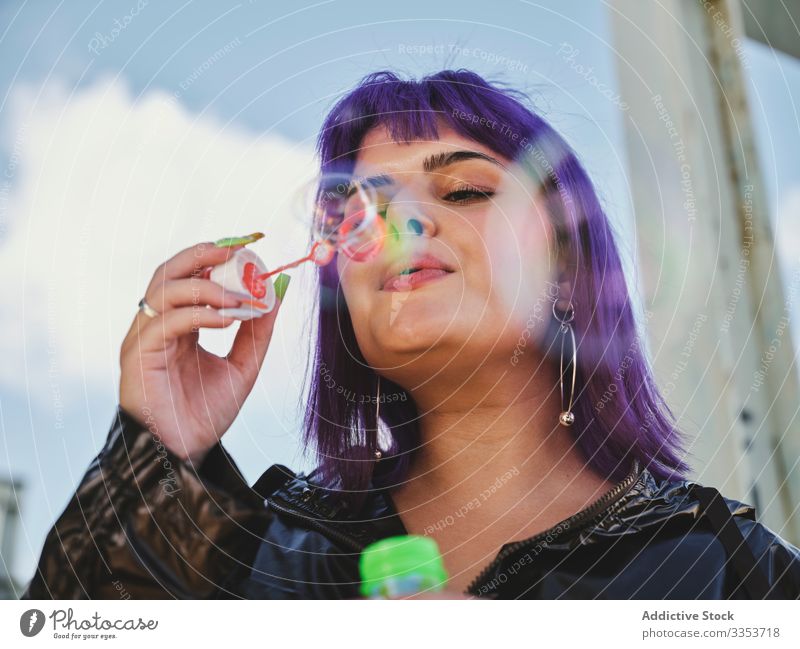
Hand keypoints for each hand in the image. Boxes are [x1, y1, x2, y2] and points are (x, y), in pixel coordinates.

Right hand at [119, 241, 285, 463]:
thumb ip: (257, 330)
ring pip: (163, 291)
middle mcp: (156, 326)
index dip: (214, 257)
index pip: (190, 277)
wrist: (186, 454)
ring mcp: (143, 339)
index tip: (247, 245)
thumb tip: (278, 290)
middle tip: (236, 252)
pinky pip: (167, 323)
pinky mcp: (138, 357)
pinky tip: (227, 319)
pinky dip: (199, 314)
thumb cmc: (206, 414)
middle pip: (169, 273)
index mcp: (179, 325)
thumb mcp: (243, 366)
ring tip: (240, 295)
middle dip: (201, 256)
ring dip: (206, 286)